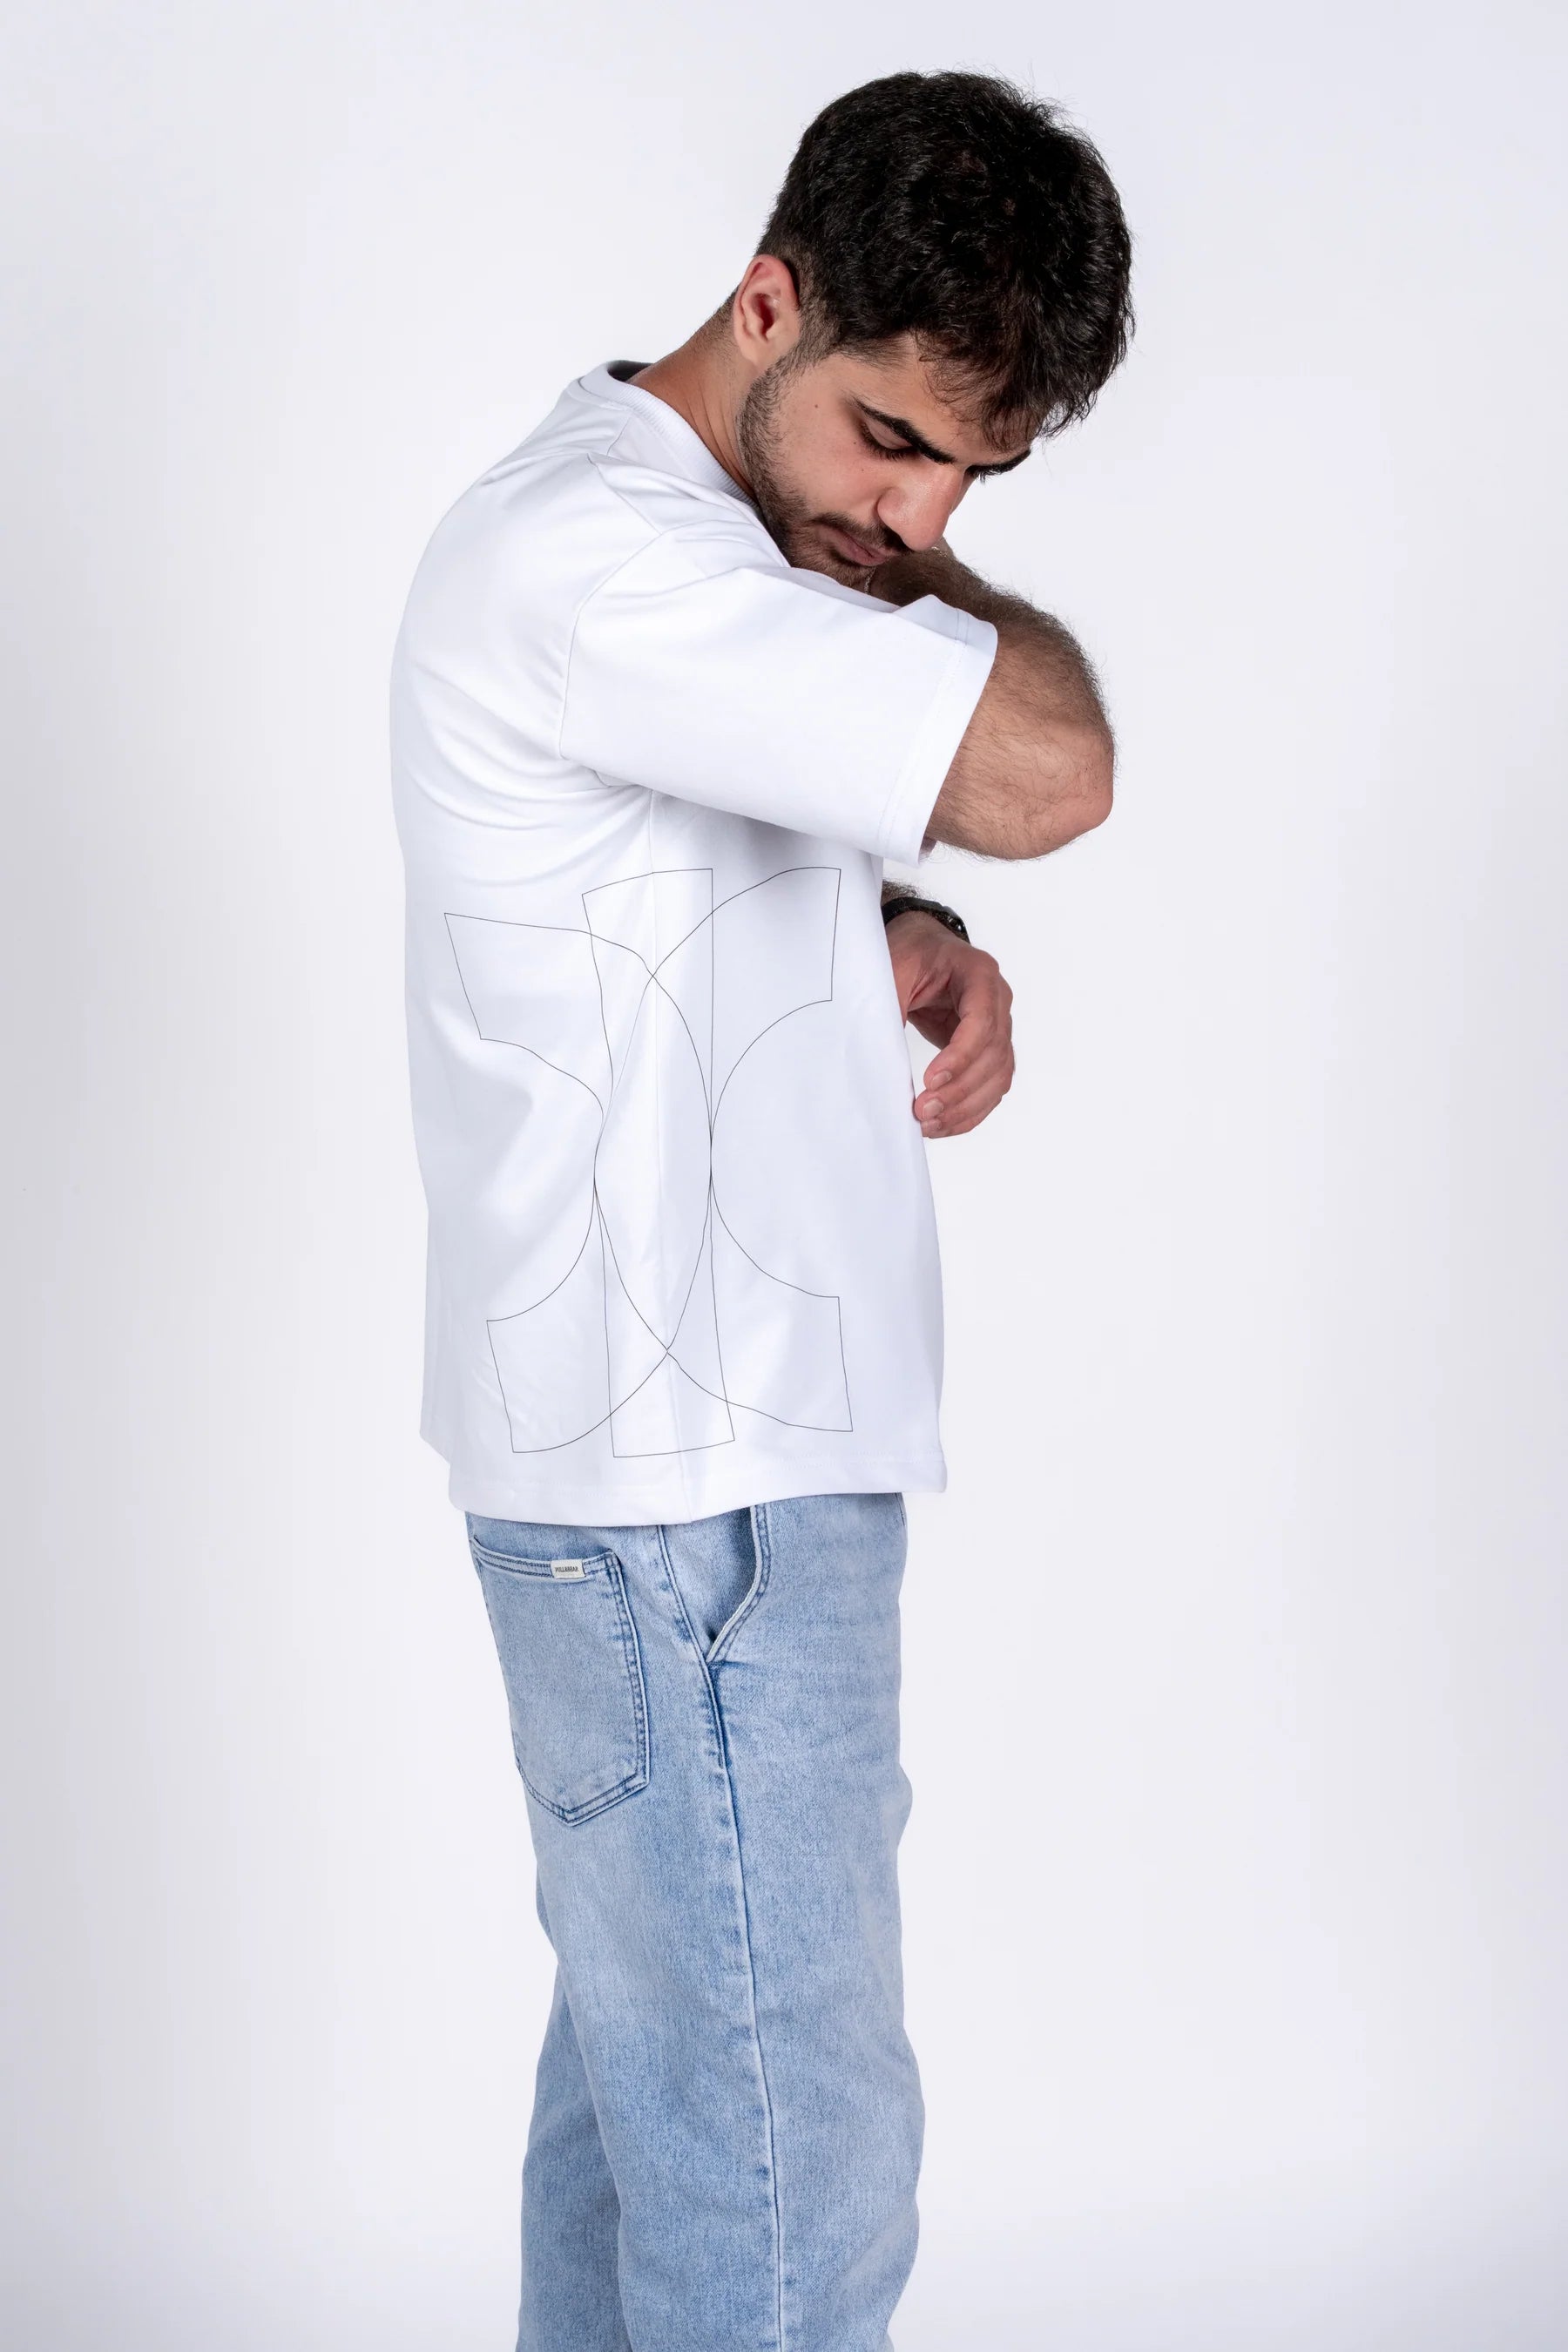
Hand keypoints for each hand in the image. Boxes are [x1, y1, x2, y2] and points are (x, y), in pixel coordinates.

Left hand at [884, 910, 1014, 1137]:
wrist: (921, 950)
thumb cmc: (910, 952)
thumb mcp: (894, 966)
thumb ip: (890, 1002)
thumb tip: (880, 1052)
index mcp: (979, 973)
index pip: (982, 1020)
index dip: (960, 1055)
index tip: (930, 1081)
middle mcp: (998, 1001)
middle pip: (993, 1055)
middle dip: (959, 1090)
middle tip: (922, 1111)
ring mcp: (997, 1028)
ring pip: (997, 1077)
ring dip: (965, 1107)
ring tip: (929, 1125)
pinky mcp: (988, 1051)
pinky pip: (990, 1087)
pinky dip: (969, 1111)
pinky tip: (943, 1125)